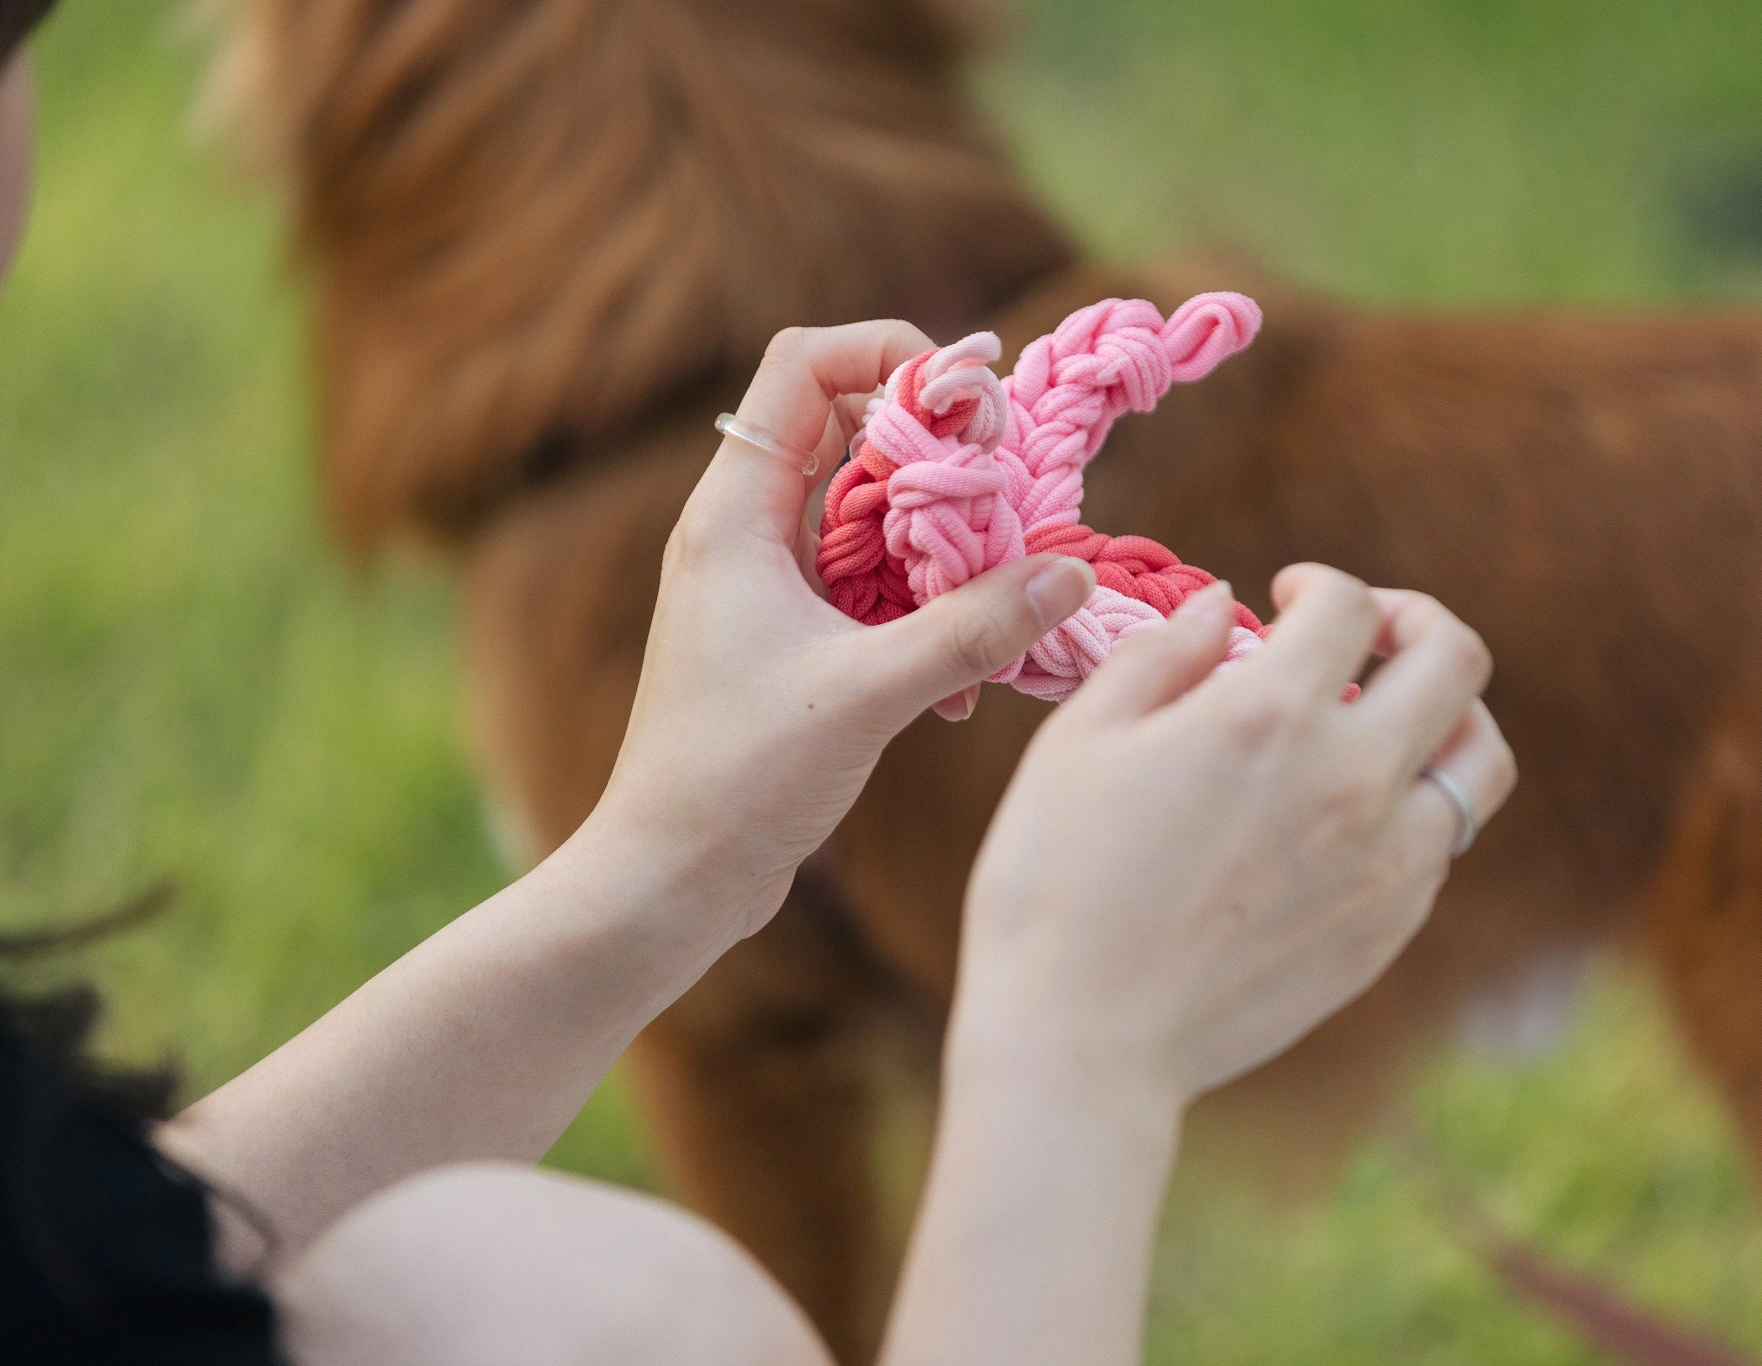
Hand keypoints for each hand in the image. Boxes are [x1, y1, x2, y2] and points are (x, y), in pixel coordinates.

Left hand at [584, 321, 1096, 947]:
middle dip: (941, 454)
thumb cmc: (738, 779)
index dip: (889, 354)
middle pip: (853, 432)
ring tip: (1003, 582)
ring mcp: (768, 586)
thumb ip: (971, 628)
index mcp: (736, 514)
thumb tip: (1068, 576)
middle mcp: (747, 533)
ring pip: (873, 513)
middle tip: (1009, 495)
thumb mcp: (869, 694)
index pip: (805, 364)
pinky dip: (927, 604)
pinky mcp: (791, 639)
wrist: (669, 879)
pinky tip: (968, 669)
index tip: (970, 407)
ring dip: (942, 539)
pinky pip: (873, 583)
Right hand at [951, 566, 1514, 1104]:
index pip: (1350, 606)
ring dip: (1447, 716)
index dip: (1320, 583)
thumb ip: (1162, 655)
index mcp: (1269, 715)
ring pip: (1481, 757)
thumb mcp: (1080, 741)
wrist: (1084, 1039)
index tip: (1286, 597)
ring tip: (1390, 718)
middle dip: (1415, 622)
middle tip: (1368, 632)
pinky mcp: (1389, 929)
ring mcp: (1387, 861)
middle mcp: (1353, 779)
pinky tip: (1351, 811)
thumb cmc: (1056, 882)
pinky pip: (1444, 841)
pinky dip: (1416, 802)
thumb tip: (1224, 605)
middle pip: (1456, 662)